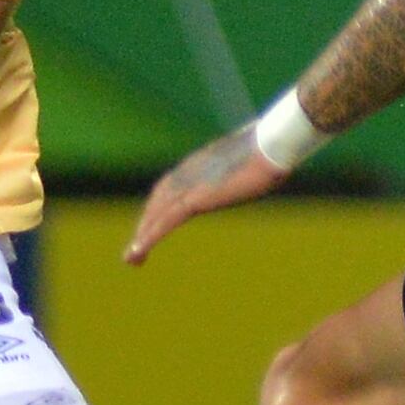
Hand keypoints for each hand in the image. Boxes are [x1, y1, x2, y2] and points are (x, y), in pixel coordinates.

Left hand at [125, 126, 287, 265]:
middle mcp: (188, 172)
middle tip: (136, 248)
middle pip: (159, 199)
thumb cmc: (271, 151)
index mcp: (200, 164)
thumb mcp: (255, 163)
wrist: (271, 147)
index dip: (158, 205)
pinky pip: (165, 221)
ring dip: (143, 235)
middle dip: (146, 223)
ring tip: (133, 257)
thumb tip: (268, 168)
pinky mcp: (195, 198)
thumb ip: (248, 169)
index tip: (152, 222)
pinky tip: (139, 250)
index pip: (170, 186)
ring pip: (157, 213)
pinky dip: (149, 236)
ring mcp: (190, 184)